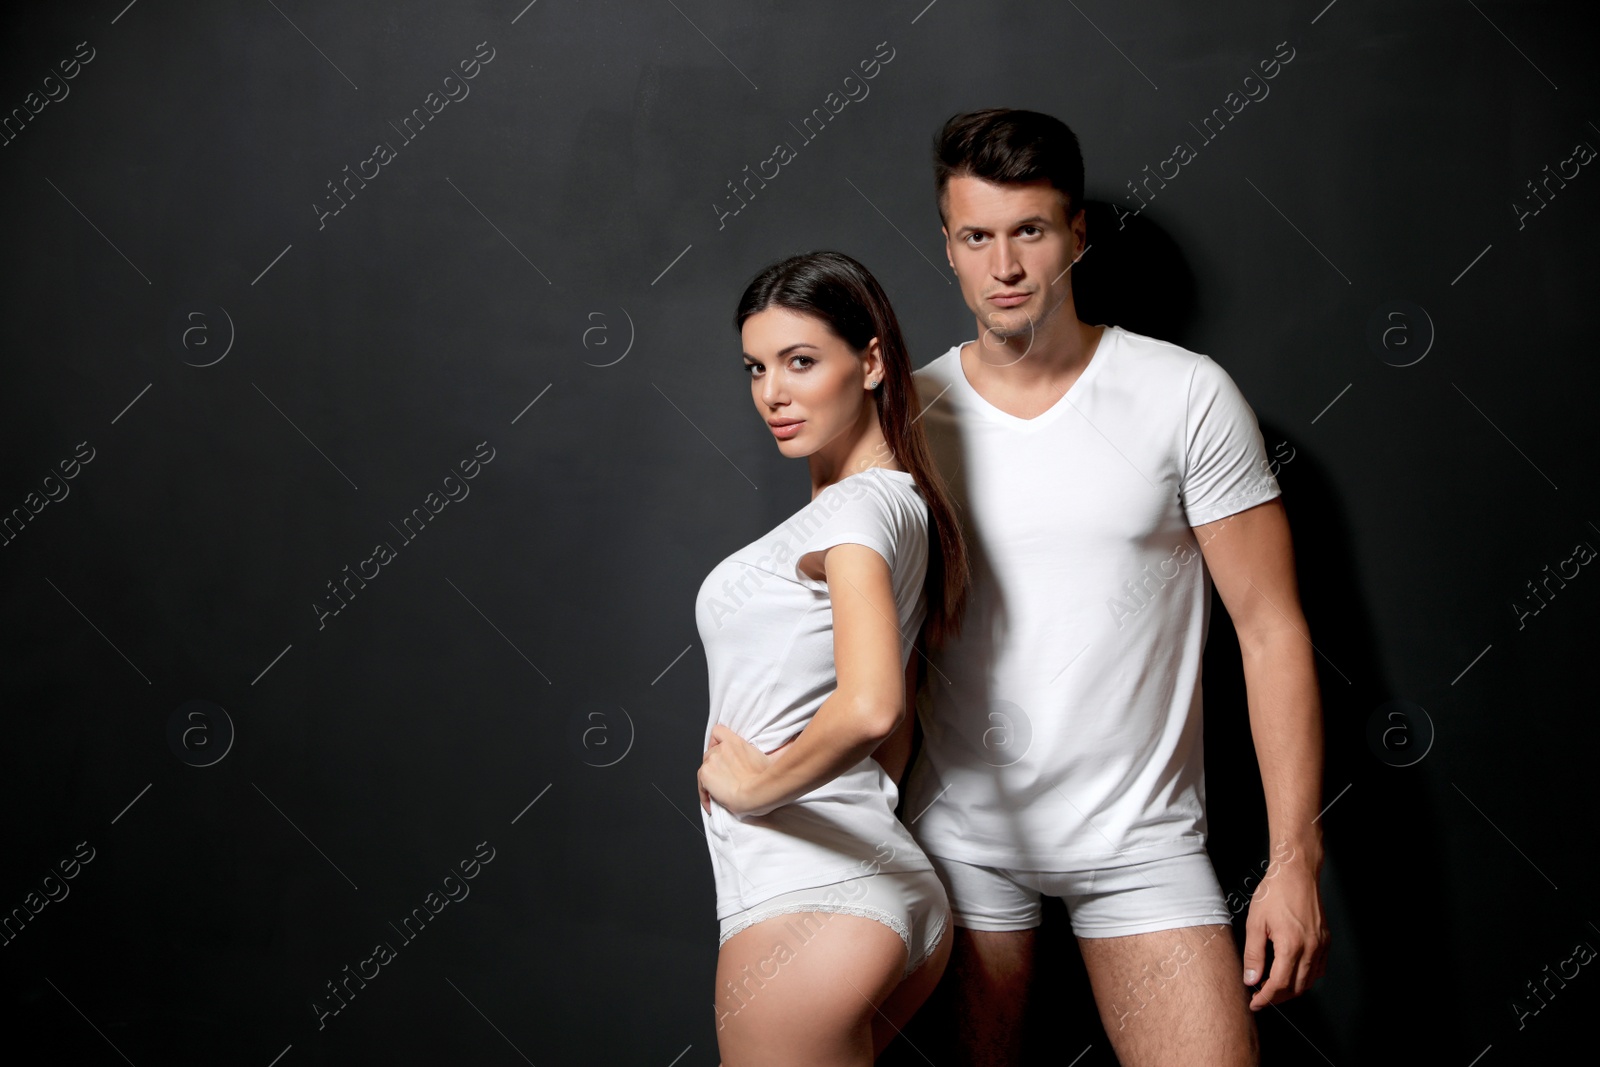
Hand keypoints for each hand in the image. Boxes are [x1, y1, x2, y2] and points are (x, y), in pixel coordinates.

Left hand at [698, 725, 794, 815]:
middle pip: (710, 753)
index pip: (718, 731)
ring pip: (705, 767)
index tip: (721, 752)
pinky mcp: (705, 774)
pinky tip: (711, 804)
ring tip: (719, 794)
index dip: (717, 742)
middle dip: (716, 766)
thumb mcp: (776, 759)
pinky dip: (704, 794)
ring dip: (710, 779)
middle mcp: (722, 748)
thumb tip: (798, 738)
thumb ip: (784, 746)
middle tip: (725, 780)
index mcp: (736, 743)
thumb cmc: (768, 780)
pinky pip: (700, 784)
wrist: (756, 794)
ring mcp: (712, 760)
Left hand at [1241, 854, 1328, 1009]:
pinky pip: (1318, 969)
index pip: (1279, 985)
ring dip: (1292, 989)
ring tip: (1273, 986)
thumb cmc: (1275, 893)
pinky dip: (1305, 977)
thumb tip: (1251, 979)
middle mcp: (1310, 949)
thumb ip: (1253, 954)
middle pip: (1296, 988)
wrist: (1296, 873)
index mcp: (1291, 946)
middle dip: (1277, 997)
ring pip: (1309, 981)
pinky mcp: (1326, 941)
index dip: (1265, 998)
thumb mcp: (1255, 923)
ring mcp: (1321, 946)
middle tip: (1261, 996)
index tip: (1255, 1003)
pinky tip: (1292, 972)